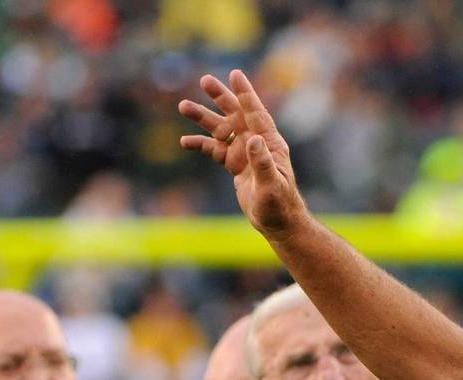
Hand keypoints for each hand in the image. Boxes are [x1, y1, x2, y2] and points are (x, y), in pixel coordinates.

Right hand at [178, 70, 308, 239]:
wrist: (277, 222)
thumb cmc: (279, 205)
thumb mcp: (271, 186)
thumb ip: (262, 163)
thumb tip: (253, 139)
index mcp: (269, 143)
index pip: (256, 113)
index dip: (246, 94)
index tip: (235, 74)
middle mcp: (256, 143)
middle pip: (236, 114)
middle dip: (221, 97)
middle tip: (205, 80)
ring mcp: (244, 152)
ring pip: (221, 129)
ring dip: (203, 118)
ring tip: (183, 106)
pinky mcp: (234, 164)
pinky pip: (214, 149)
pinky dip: (200, 144)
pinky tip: (184, 141)